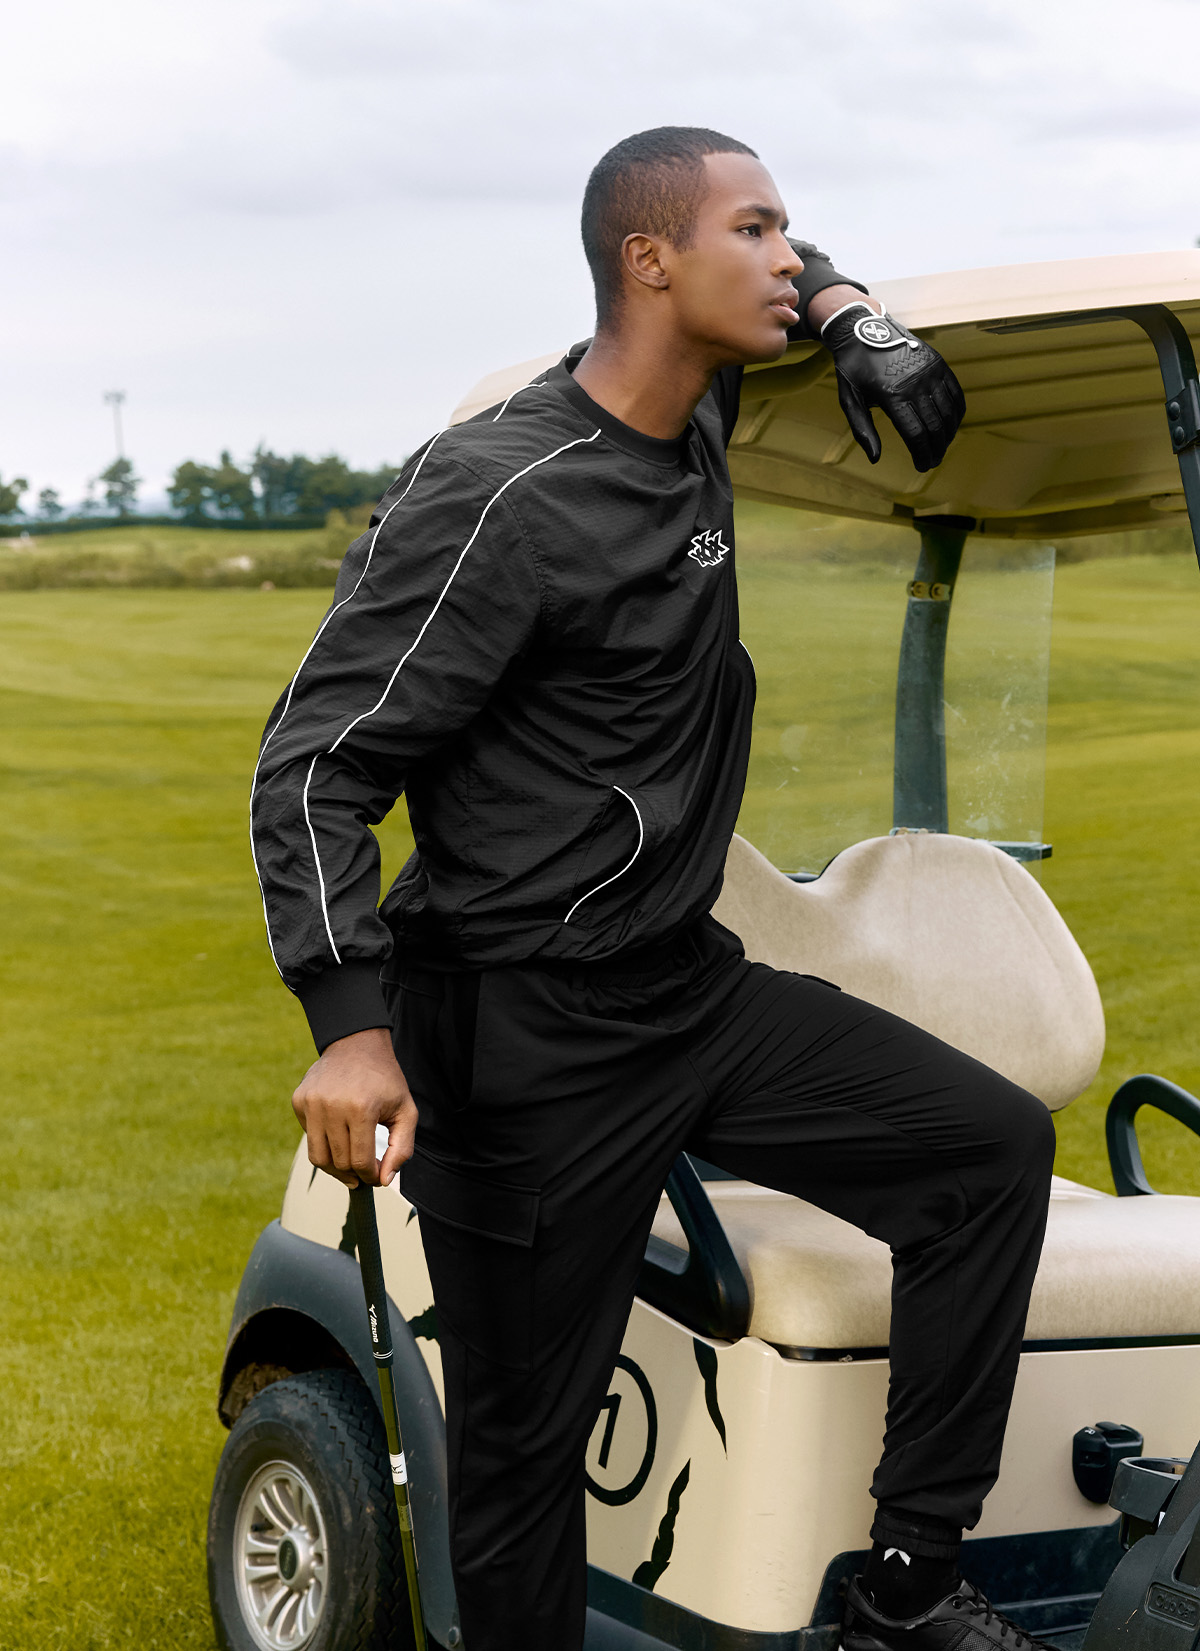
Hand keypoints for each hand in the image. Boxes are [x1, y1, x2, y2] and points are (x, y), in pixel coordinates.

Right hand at [291, 1026, 416, 1188]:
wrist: (356, 1044)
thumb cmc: (385, 1080)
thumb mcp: (406, 1111)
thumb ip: (401, 1149)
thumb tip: (384, 1181)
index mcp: (361, 1108)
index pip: (360, 1161)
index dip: (370, 1176)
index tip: (376, 1177)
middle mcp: (331, 1105)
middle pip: (339, 1162)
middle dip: (354, 1173)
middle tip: (364, 1170)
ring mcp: (311, 1102)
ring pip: (318, 1157)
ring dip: (335, 1167)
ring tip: (349, 1164)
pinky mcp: (299, 1100)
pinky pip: (309, 1137)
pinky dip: (323, 1143)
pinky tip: (337, 1133)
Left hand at [820, 301, 965, 472]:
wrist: (863, 329)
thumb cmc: (854, 369)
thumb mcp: (849, 400)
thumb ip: (862, 430)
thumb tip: (875, 458)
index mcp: (892, 394)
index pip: (915, 434)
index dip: (921, 454)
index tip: (922, 466)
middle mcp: (915, 382)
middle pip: (934, 426)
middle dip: (936, 449)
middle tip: (933, 461)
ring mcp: (929, 371)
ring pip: (948, 412)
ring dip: (947, 434)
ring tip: (941, 447)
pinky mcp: (938, 363)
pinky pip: (955, 393)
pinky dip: (956, 413)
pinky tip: (951, 426)